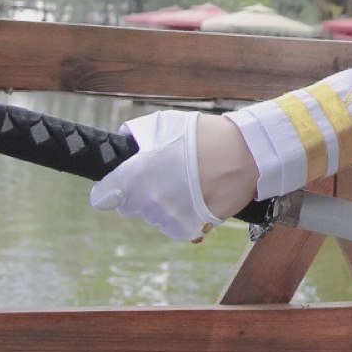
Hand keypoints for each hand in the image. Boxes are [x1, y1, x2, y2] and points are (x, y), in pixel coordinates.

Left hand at [89, 111, 255, 241]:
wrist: (247, 154)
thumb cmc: (206, 135)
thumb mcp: (166, 122)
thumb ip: (137, 135)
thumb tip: (123, 143)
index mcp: (138, 175)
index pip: (103, 197)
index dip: (107, 190)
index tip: (113, 187)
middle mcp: (150, 201)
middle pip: (130, 207)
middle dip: (140, 193)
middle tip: (163, 174)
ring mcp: (170, 218)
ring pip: (153, 216)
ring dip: (162, 203)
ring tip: (185, 182)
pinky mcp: (190, 229)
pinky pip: (174, 227)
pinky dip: (181, 216)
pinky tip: (195, 197)